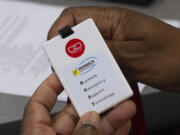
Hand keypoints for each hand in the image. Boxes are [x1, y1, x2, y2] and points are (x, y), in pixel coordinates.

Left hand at [21, 73, 135, 134]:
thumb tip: (91, 119)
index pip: (40, 103)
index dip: (51, 85)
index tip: (64, 72)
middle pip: (72, 111)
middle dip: (92, 99)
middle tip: (105, 86)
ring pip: (91, 125)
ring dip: (109, 114)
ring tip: (123, 103)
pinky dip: (113, 129)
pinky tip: (123, 120)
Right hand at [48, 6, 179, 91]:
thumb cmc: (174, 56)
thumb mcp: (135, 55)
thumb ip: (106, 52)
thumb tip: (81, 52)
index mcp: (115, 19)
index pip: (76, 16)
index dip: (61, 31)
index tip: (55, 49)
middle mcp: (112, 30)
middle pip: (80, 37)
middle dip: (70, 53)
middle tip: (67, 69)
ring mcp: (116, 45)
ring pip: (90, 52)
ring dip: (85, 65)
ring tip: (85, 78)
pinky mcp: (120, 57)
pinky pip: (102, 64)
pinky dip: (98, 73)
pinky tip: (102, 82)